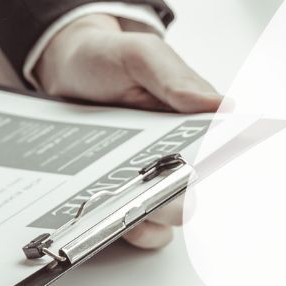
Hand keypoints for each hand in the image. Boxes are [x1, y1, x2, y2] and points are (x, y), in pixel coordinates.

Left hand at [32, 13, 220, 247]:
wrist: (63, 67)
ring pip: (162, 221)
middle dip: (173, 201)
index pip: (218, 155)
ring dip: (146, 220)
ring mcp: (143, 179)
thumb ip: (176, 79)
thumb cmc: (108, 58)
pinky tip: (98, 214)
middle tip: (149, 189)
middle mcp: (173, 157)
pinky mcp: (115, 194)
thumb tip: (222, 105)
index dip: (213, 168)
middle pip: (189, 197)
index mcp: (191, 124)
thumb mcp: (141, 56)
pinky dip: (117, 229)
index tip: (195, 171)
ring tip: (120, 206)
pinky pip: (128, 226)